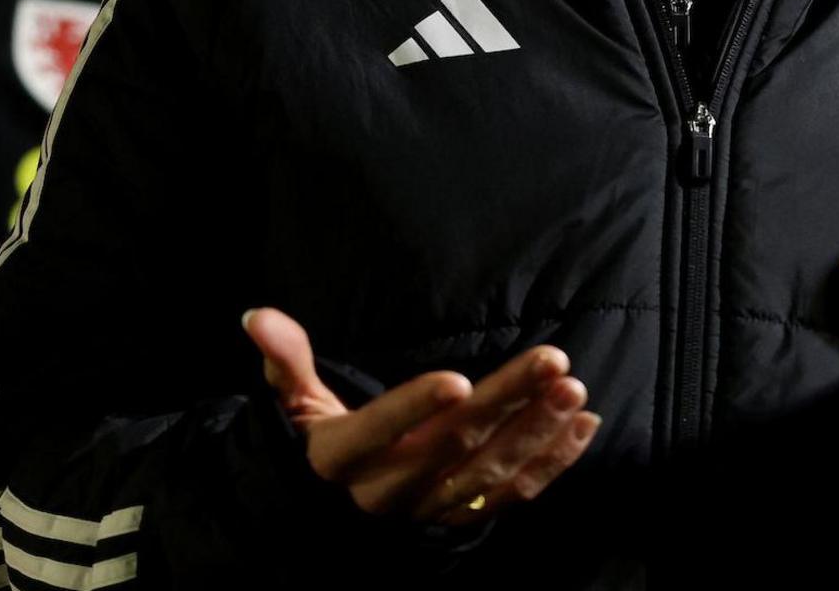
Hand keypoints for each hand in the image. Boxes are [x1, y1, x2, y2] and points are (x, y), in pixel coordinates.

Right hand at [243, 306, 600, 525]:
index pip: (376, 431)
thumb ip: (284, 361)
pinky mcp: (461, 519)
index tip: (457, 378)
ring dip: (537, 432)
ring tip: (574, 389)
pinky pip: (511, 497)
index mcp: (340, 458)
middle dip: (505, 403)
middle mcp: (385, 492)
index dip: (414, 408)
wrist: (329, 523)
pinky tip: (582, 426)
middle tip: (552, 361)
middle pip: (450, 447)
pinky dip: (552, 464)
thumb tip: (256, 315)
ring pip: (488, 473)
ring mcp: (428, 510)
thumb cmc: (316, 445)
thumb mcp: (292, 406)